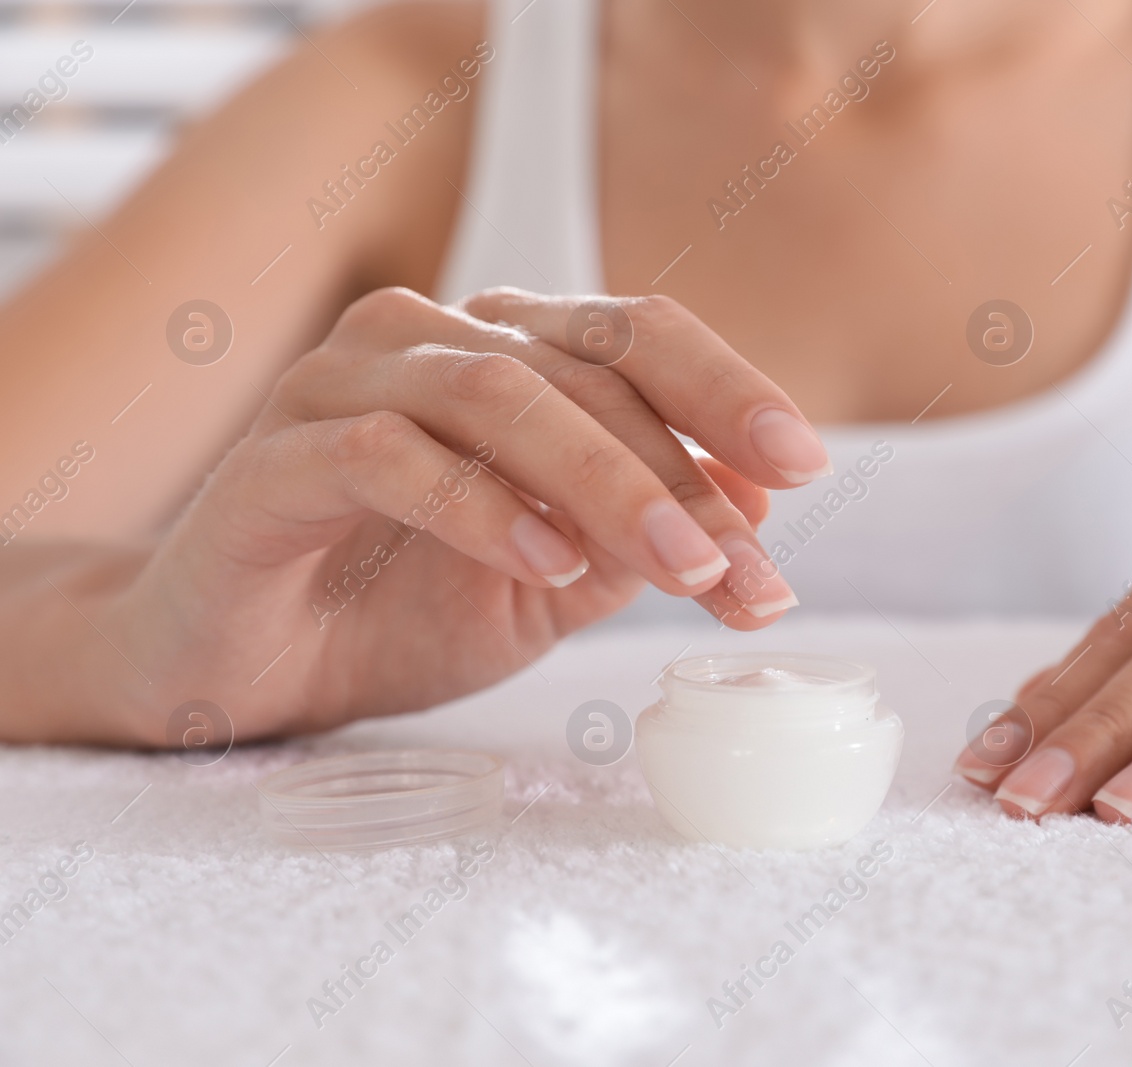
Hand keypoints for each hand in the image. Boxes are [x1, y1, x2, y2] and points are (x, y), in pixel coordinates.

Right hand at [28, 287, 825, 744]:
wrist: (245, 667)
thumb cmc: (402, 608)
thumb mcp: (558, 581)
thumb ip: (644, 536)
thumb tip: (758, 506)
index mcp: (504, 353)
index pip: (637, 337)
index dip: (729, 391)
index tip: (807, 469)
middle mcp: (427, 343)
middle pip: (584, 366)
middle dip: (682, 470)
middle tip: (745, 567)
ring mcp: (342, 388)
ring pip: (496, 395)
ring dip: (604, 482)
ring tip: (677, 567)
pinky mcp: (275, 460)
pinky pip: (387, 456)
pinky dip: (481, 507)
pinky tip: (548, 566)